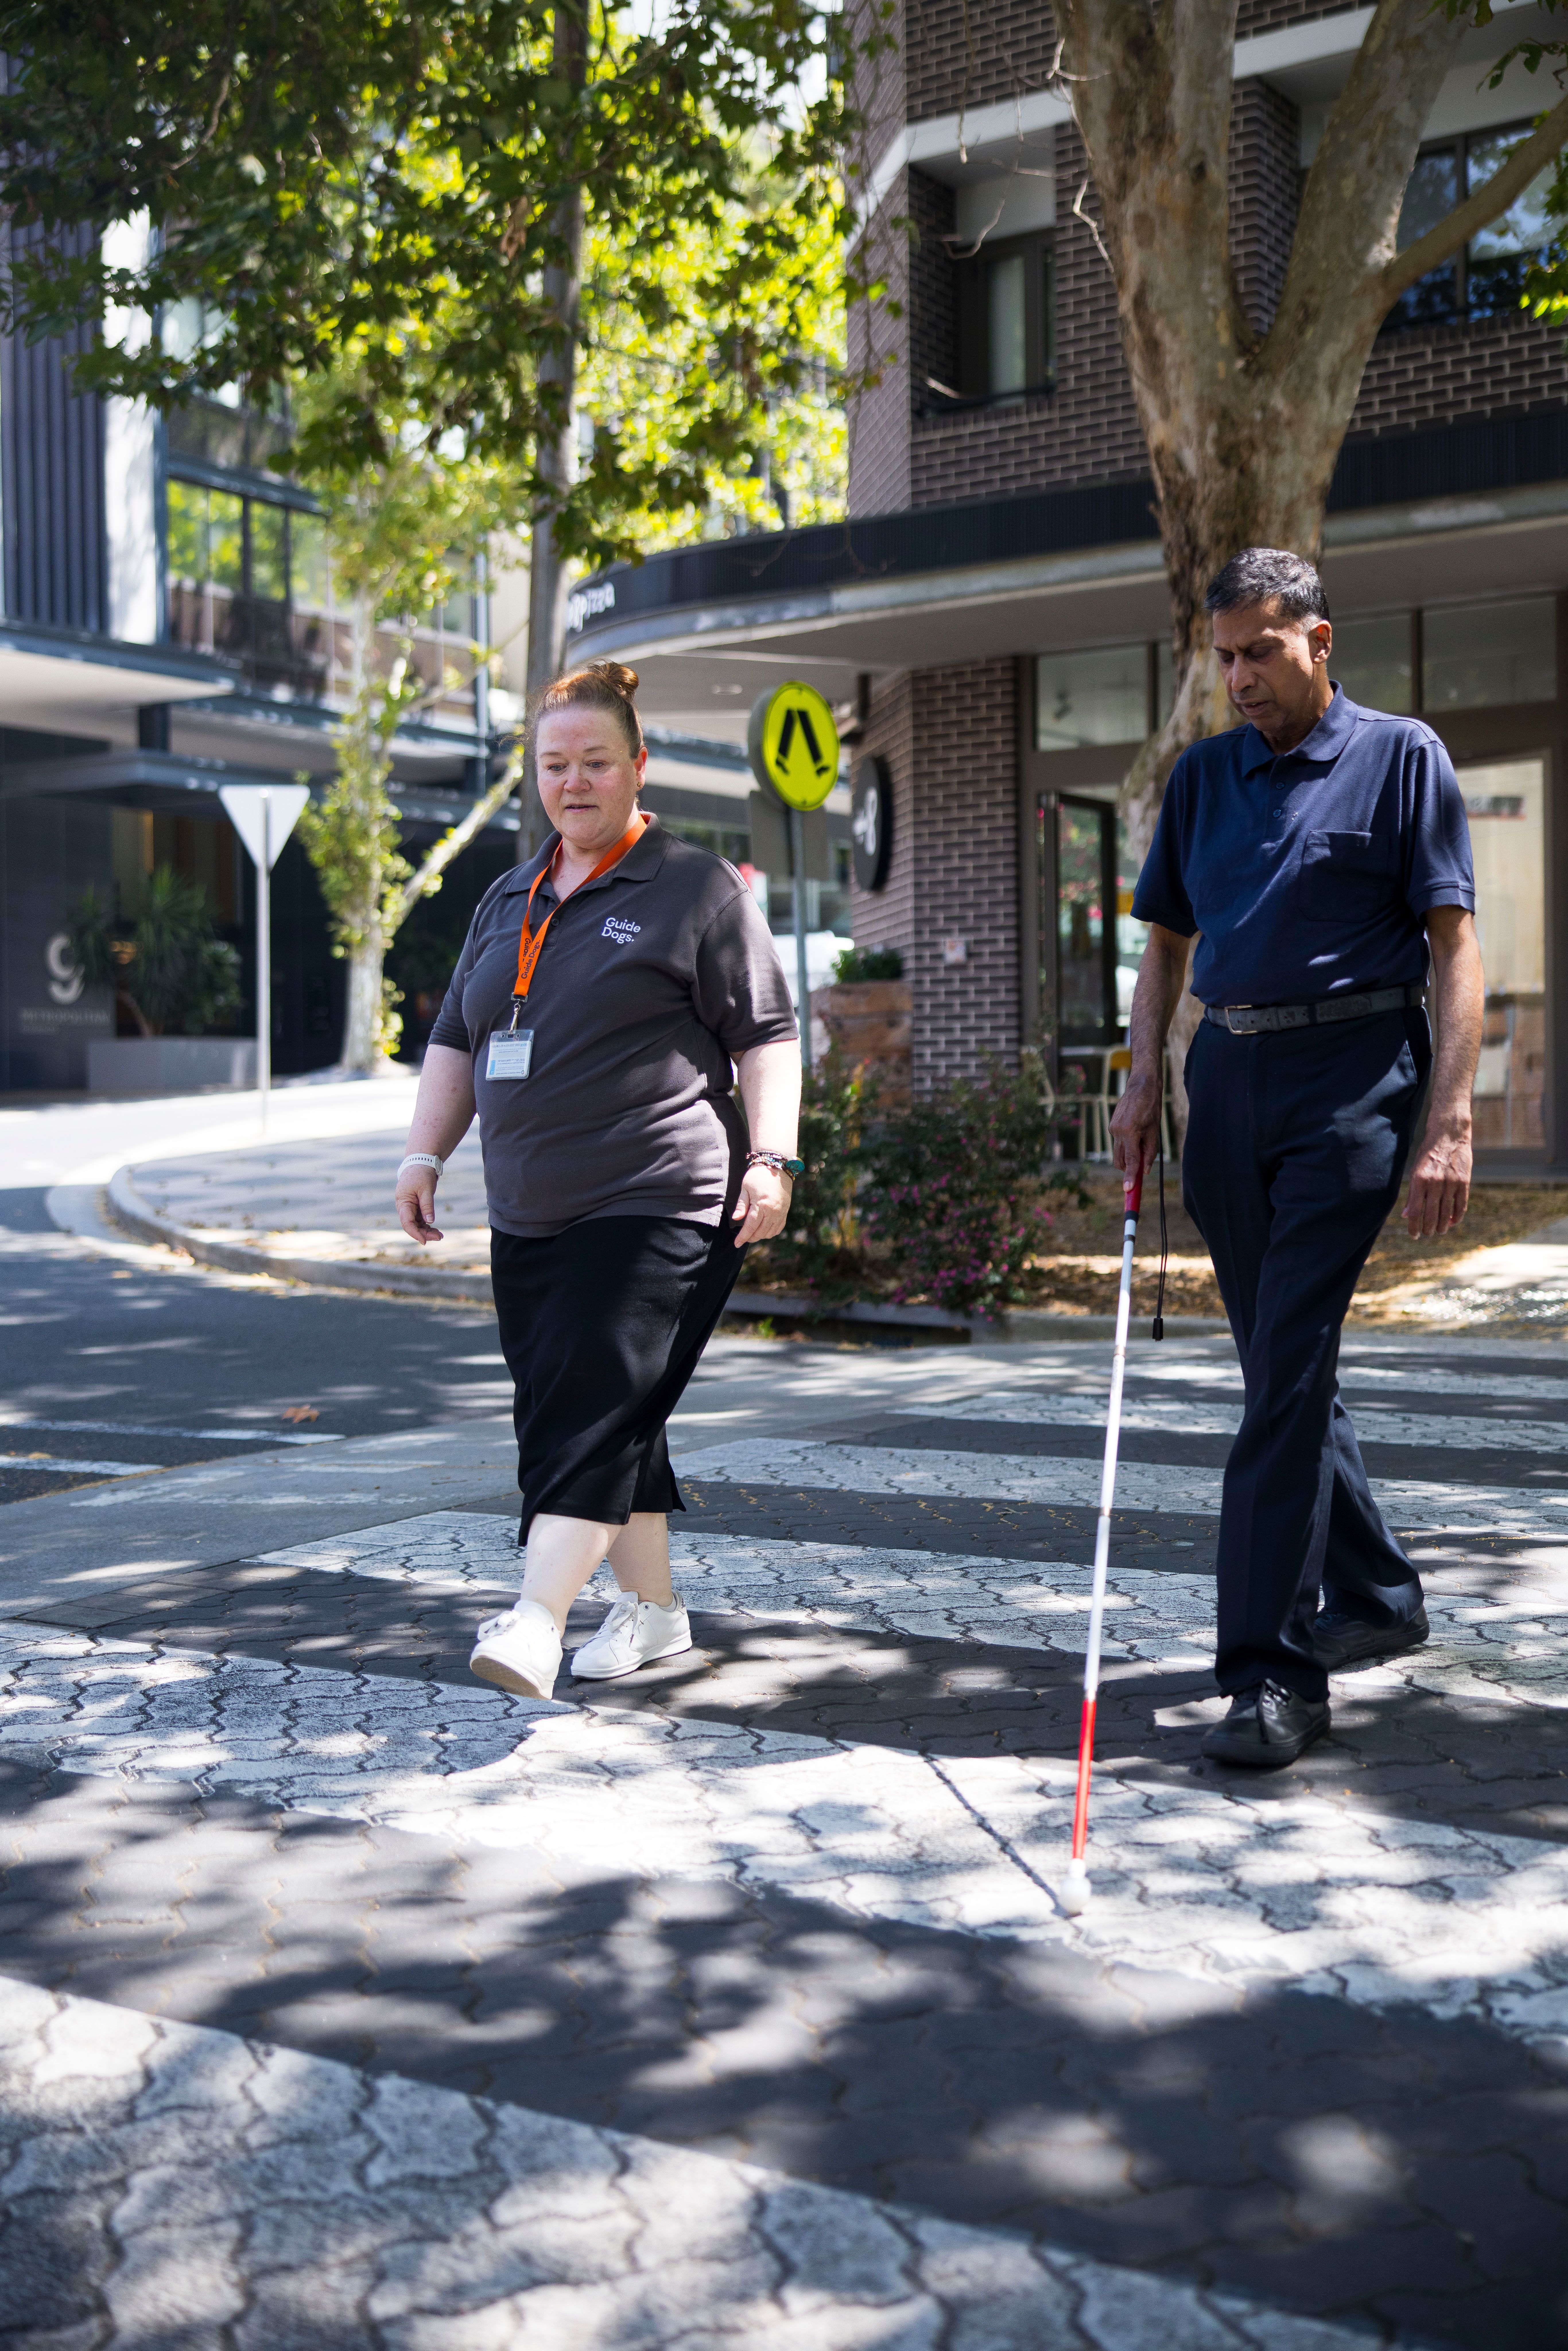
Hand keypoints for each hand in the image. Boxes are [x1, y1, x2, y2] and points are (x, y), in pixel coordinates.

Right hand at [396, 1170, 443, 1245]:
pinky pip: (420, 1220)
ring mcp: (410, 1208)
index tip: (424, 1241)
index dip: (415, 1233)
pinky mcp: (416, 1207)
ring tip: (440, 1236)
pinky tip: (436, 1230)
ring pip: (416, 1224)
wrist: (420, 1163)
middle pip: (412, 1225)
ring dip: (427, 1231)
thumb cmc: (421, 1174)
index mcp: (403, 1202)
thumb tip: (430, 1221)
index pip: (407, 1222)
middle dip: (424, 1233)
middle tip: (439, 1237)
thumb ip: (427, 1205)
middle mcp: (404, 1207)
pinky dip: (427, 1225)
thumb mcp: (426, 1189)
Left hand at [731, 1164, 790, 1245]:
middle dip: (750, 1237)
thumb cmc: (758, 1175)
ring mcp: (781, 1212)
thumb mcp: (746, 1188)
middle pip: (760, 1232)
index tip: (736, 1244)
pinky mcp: (785, 1211)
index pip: (750, 1227)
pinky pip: (778, 1228)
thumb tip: (736, 1219)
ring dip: (760, 1236)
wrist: (778, 1166)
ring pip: (770, 1233)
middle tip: (742, 1238)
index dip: (743, 1237)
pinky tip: (764, 1230)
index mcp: (762, 1205)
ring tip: (752, 1233)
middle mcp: (773, 1212)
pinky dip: (770, 1232)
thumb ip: (742, 1205)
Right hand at [1109, 1072, 1161, 1181]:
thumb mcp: (1154, 1131)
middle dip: (1128, 1168)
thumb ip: (1150, 1152)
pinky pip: (1118, 1142)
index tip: (1128, 1190)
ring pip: (1118, 1152)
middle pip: (1120, 1161)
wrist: (1141, 1086)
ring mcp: (1112, 1128)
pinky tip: (1137, 1130)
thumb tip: (1145, 1170)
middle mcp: (1117, 1131)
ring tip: (1142, 1139)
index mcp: (1129, 1132)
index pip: (1130, 1160)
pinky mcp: (1112, 1125)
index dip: (1130, 1177)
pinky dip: (1127, 1144)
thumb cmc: (1151, 1107)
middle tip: (1142, 1165)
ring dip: (1129, 1155)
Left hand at [1402, 1119, 1471, 1239]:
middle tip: (1427, 1234)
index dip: (1413, 1226)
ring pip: (1446, 1213)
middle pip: (1430, 1215)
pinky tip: (1452, 1222)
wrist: (1449, 1135)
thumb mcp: (1415, 1170)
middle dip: (1428, 1229)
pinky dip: (1456, 1216)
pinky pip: (1461, 1205)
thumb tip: (1406, 1215)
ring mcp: (1451, 1183)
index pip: (1415, 1211)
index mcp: (1419, 1180)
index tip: (1413, 1235)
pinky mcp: (1464, 1182)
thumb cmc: (1428, 1153)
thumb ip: (1412, 1193)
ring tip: (1439, 1231)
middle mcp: (1435, 1183)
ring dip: (1442, 1226)